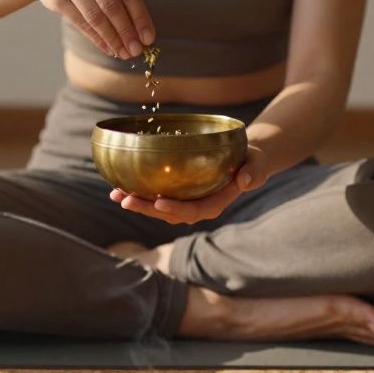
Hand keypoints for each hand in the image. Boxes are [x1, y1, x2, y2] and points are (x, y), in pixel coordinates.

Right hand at [22, 0, 154, 59]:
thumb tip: (141, 32)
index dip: (140, 16)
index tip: (149, 37)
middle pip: (112, 5)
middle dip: (127, 31)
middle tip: (137, 51)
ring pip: (96, 16)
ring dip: (112, 39)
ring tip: (124, 53)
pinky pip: (80, 22)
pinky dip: (96, 39)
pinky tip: (107, 48)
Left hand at [110, 145, 269, 224]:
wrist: (246, 160)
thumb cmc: (253, 162)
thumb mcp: (258, 165)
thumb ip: (254, 173)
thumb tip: (245, 180)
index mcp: (214, 204)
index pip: (193, 211)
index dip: (175, 209)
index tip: (159, 203)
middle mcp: (197, 207)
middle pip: (168, 213)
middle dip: (145, 208)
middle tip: (124, 200)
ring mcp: (185, 201)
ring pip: (157, 206)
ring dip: (136, 202)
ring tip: (115, 194)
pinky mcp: (178, 192)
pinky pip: (156, 194)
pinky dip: (139, 191)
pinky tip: (121, 185)